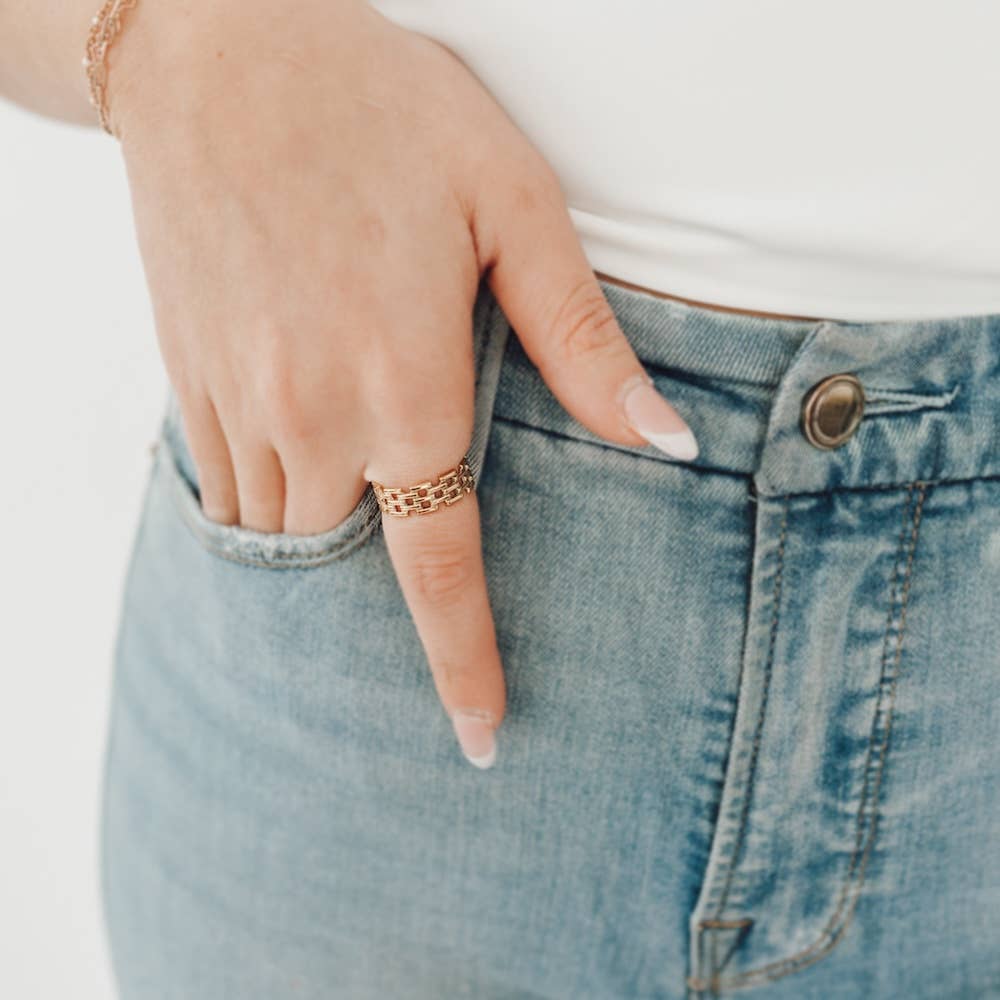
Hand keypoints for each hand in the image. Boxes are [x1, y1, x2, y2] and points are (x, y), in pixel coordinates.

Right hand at [110, 0, 698, 767]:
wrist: (219, 44)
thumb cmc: (382, 110)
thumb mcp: (511, 206)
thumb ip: (582, 341)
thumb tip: (663, 442)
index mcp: (402, 382)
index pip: (436, 566)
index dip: (461, 661)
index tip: (477, 737)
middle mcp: (310, 412)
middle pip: (349, 566)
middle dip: (379, 620)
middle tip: (414, 647)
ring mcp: (236, 398)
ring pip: (280, 537)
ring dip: (324, 567)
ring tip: (357, 573)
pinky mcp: (188, 374)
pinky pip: (223, 486)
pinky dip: (264, 510)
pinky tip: (298, 486)